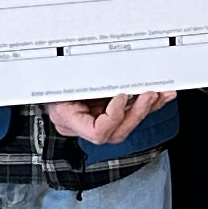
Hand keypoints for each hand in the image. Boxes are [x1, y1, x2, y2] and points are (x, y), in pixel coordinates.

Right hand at [45, 89, 173, 145]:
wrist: (45, 78)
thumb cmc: (49, 78)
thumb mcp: (60, 78)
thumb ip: (79, 80)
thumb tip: (106, 76)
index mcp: (68, 120)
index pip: (97, 132)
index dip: (114, 116)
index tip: (121, 96)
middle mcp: (84, 126)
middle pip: (117, 132)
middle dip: (137, 113)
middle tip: (150, 94)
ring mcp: (96, 121)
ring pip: (127, 124)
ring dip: (148, 108)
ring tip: (162, 94)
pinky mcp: (107, 113)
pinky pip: (129, 114)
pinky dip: (146, 104)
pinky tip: (160, 96)